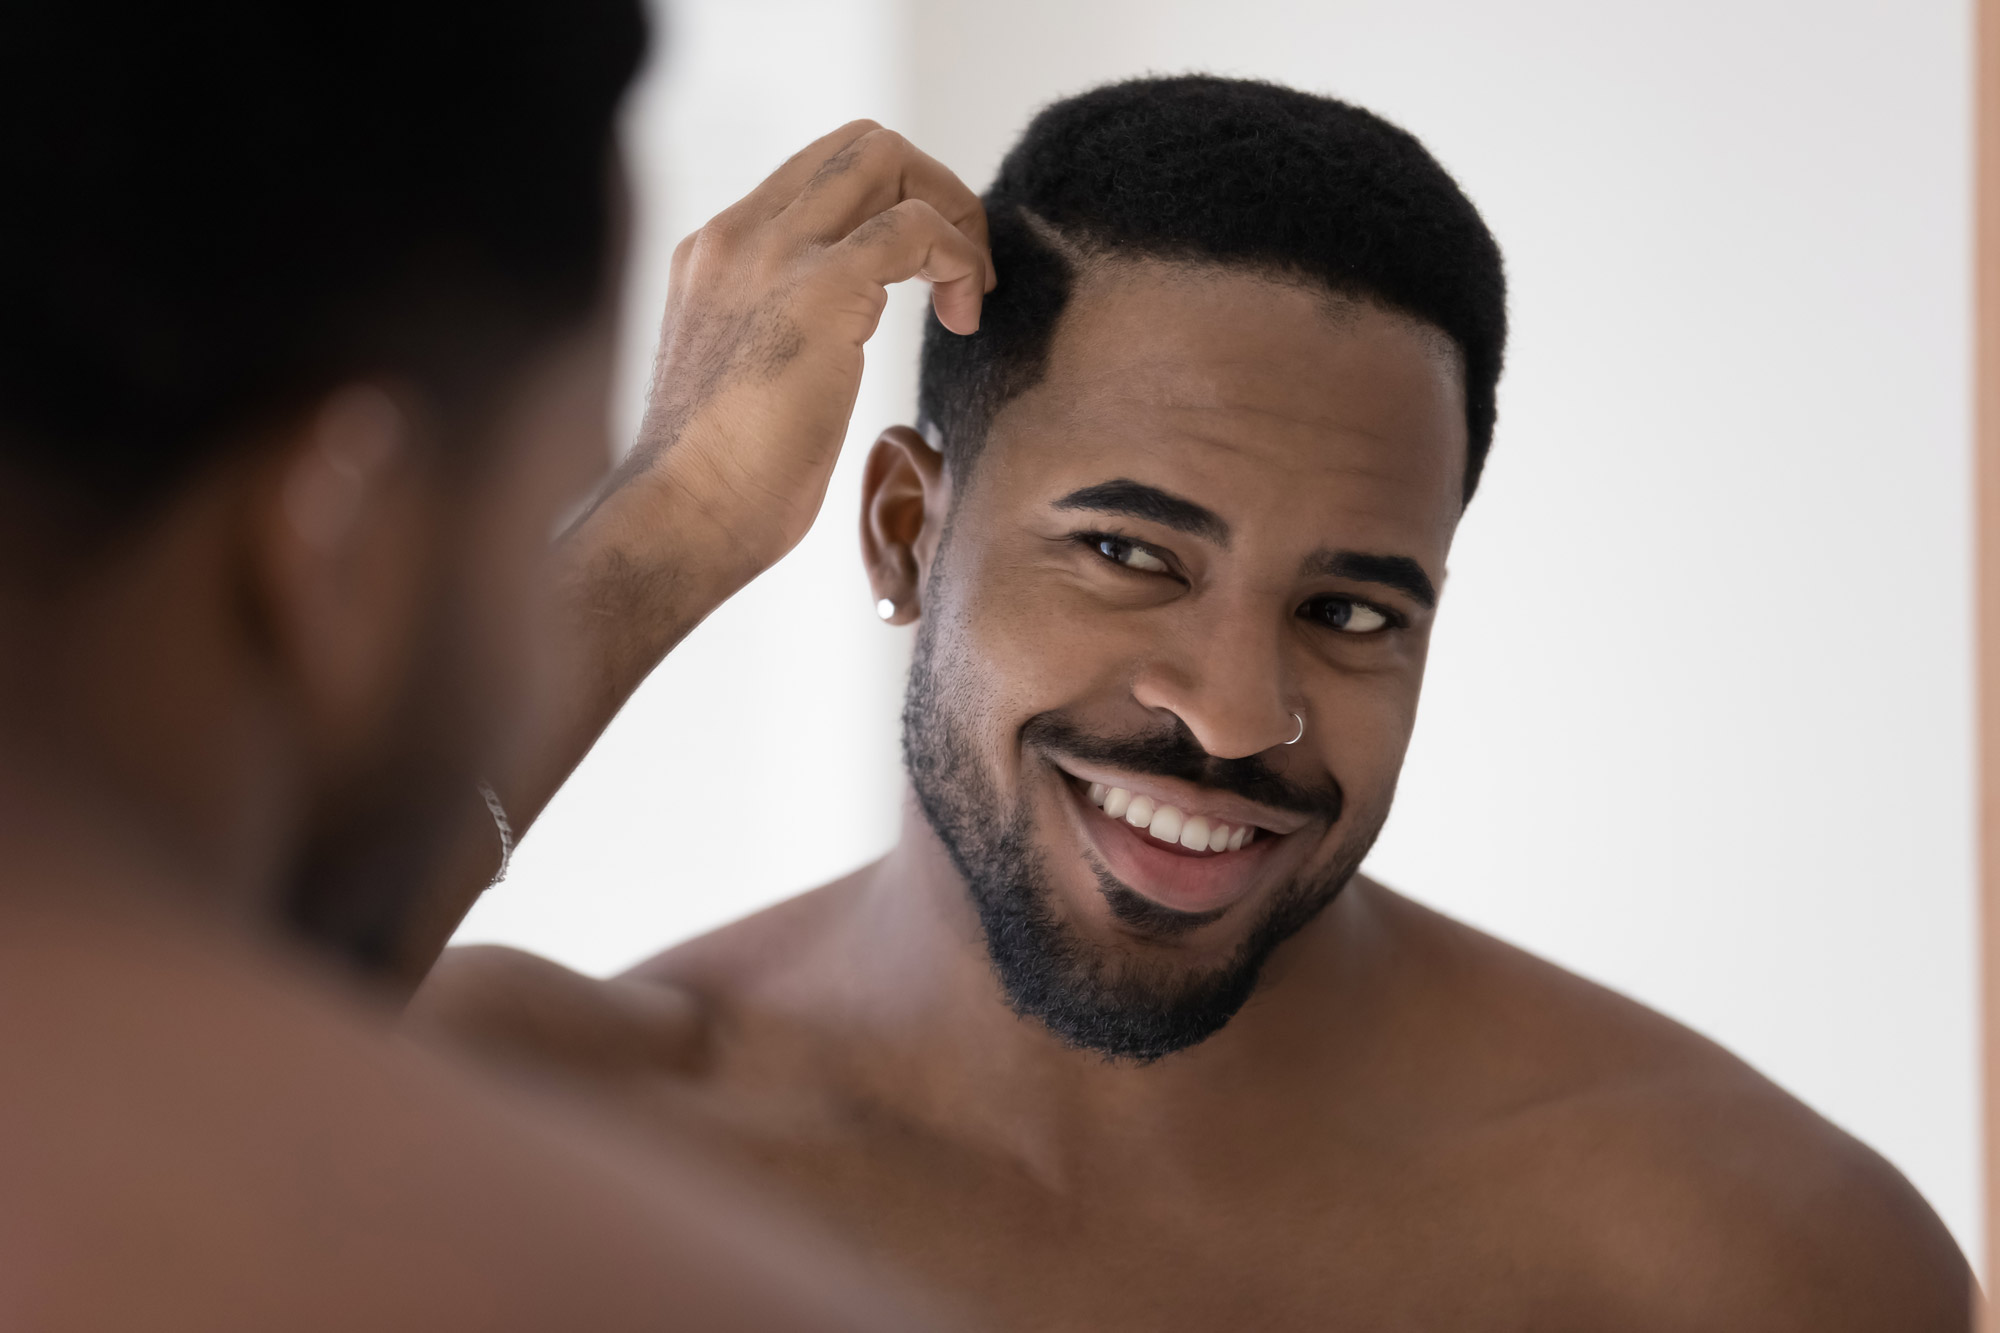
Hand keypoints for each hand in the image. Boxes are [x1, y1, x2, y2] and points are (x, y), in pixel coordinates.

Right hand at [606, 120, 992, 580]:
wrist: (682, 518)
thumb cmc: (717, 483)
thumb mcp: (746, 377)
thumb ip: (782, 333)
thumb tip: (836, 343)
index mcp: (716, 252)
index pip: (818, 176)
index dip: (891, 207)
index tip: (923, 278)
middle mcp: (737, 234)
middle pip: (860, 146)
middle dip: (933, 192)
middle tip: (961, 274)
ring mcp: (772, 253)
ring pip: (889, 159)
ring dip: (953, 215)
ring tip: (967, 296)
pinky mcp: (819, 289)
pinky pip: (916, 227)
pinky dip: (959, 259)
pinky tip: (961, 319)